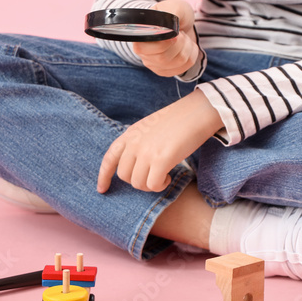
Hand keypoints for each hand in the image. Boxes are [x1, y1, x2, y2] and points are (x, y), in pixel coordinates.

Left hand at [97, 90, 221, 192]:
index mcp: (130, 134)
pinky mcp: (161, 160)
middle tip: (153, 177)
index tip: (102, 189)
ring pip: (138, 183)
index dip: (104, 176)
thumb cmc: (179, 120)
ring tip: (163, 175)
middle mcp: (134, 143)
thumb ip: (139, 142)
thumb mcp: (150, 127)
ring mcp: (146, 151)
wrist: (198, 111)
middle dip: (138, 181)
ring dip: (151, 185)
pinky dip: (160, 185)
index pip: (110, 158)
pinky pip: (153, 185)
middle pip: (124, 176)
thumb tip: (136, 164)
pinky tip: (168, 177)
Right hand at [133, 0, 199, 76]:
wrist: (181, 24)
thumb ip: (171, 12)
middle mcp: (143, 54)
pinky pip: (185, 67)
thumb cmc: (174, 14)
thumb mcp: (174, 6)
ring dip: (187, 46)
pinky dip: (192, 54)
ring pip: (178, 61)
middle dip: (179, 42)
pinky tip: (186, 47)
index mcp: (139, 37)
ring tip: (182, 38)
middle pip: (163, 58)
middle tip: (179, 33)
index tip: (175, 33)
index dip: (163, 42)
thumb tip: (169, 26)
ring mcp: (155, 65)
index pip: (143, 48)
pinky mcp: (166, 71)